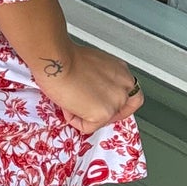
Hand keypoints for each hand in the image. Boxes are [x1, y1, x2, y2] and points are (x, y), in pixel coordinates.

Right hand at [28, 41, 143, 135]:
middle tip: (84, 109)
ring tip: (70, 97)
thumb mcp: (91, 65)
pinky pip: (87, 127)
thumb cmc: (65, 58)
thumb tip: (91, 91)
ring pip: (102, 120)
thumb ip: (100, 79)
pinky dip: (74, 119)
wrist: (56, 61)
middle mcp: (124, 86)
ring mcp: (116, 101)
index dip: (115, 103)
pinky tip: (67, 104)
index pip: (130, 95)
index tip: (102, 104)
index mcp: (122, 71)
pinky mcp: (104, 114)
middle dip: (100, 113)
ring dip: (83, 113)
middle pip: (120, 111)